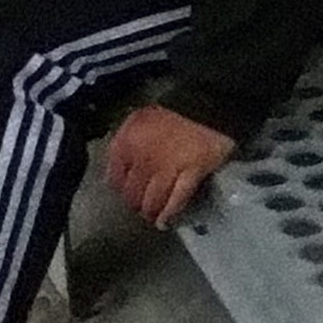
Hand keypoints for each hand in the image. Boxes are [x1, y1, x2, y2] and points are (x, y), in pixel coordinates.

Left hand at [101, 103, 229, 226]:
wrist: (207, 101)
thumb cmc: (172, 109)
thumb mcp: (139, 119)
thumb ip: (124, 142)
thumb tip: (115, 173)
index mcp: (127, 142)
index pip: (115, 178)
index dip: (120, 189)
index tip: (126, 193)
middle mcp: (143, 157)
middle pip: (133, 193)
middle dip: (136, 204)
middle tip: (141, 208)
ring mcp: (168, 167)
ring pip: (153, 200)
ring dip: (151, 212)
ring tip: (153, 216)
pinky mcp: (191, 172)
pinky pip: (177, 199)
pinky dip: (170, 213)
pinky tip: (166, 222)